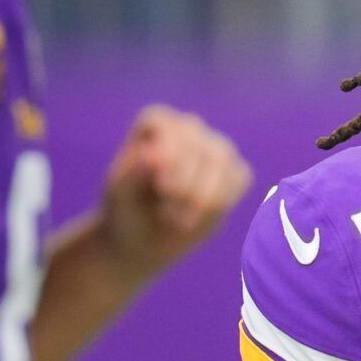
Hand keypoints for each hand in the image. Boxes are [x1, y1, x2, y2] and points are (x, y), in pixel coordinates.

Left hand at [96, 105, 252, 282]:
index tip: (161, 187)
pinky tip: (198, 217)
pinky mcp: (235, 170)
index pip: (167, 124)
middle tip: (166, 214)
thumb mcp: (120, 194)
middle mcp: (188, 128)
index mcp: (155, 123)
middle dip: (187, 185)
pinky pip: (240, 178)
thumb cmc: (127, 210)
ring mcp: (215, 147)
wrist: (146, 237)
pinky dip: (221, 202)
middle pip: (199, 144)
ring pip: (223, 160)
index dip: (169, 152)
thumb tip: (156, 155)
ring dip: (204, 198)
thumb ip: (134, 172)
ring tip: (179, 220)